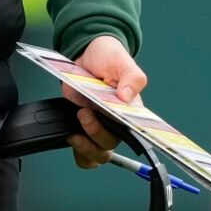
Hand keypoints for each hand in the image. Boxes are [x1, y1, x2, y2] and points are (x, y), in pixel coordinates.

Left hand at [63, 35, 147, 169]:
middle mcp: (116, 123)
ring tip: (75, 131)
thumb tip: (127, 97)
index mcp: (131, 110)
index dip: (133, 140)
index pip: (138, 133)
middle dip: (97, 134)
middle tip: (84, 113)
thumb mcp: (121, 61)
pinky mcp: (83, 129)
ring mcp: (99, 127)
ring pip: (99, 154)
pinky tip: (72, 137)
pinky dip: (79, 153)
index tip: (119, 131)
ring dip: (86, 147)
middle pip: (111, 144)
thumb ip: (132, 77)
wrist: (86, 54)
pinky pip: (85, 156)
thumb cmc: (108, 57)